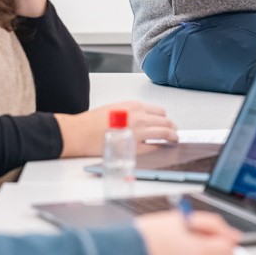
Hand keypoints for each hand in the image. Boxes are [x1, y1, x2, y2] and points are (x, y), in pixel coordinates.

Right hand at [55, 100, 178, 156]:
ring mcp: (139, 132)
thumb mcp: (115, 108)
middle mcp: (139, 117)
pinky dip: (160, 147)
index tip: (165, 122)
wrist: (80, 132)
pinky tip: (160, 148)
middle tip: (174, 132)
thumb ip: (131, 112)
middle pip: (166, 121)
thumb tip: (142, 119)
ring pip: (165, 133)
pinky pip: (154, 147)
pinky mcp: (134, 146)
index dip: (164, 118)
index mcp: (134, 106)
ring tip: (174, 140)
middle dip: (172, 127)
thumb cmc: (92, 122)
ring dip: (172, 136)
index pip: (159, 111)